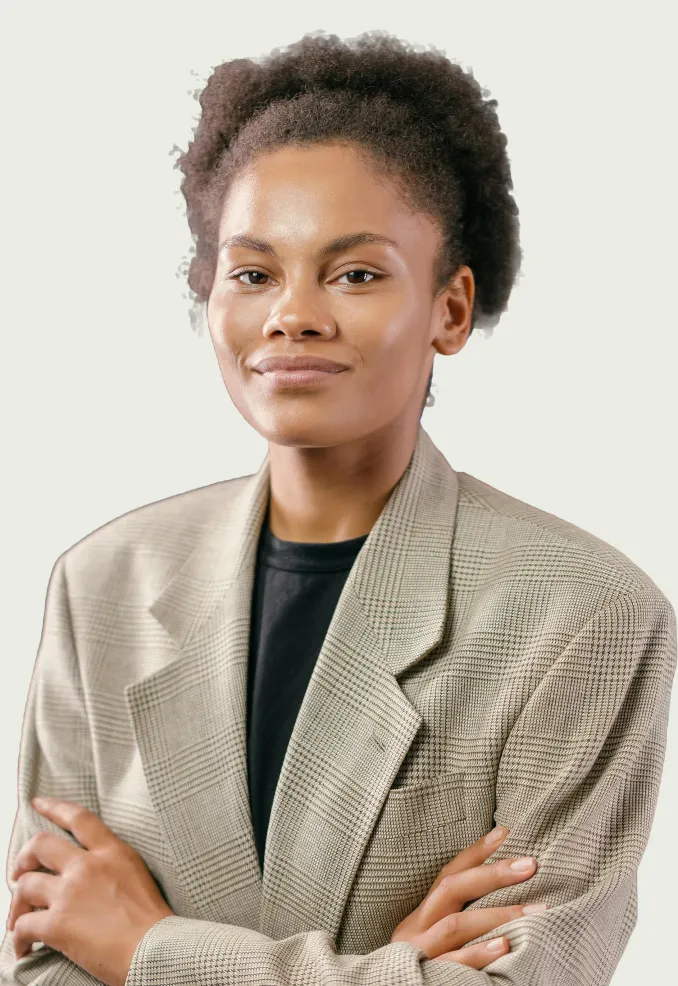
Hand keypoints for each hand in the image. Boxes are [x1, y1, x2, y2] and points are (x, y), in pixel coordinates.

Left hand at [6, 797, 174, 985]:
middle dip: (23, 858)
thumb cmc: (153, 922)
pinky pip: (24, 925)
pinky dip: (19, 938)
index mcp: (112, 852)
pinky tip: (25, 947)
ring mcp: (70, 893)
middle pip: (40, 845)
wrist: (156, 950)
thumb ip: (112, 866)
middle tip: (19, 873)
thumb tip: (90, 875)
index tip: (38, 803)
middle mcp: (88, 866)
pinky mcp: (58, 924)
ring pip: (25, 885)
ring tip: (18, 919)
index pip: (79, 818)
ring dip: (16, 904)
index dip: (55, 807)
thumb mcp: (138, 876)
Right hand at [390, 825, 546, 967]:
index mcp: (420, 915)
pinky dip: (479, 953)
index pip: (448, 874)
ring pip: (456, 924)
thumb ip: (456, 920)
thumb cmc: (421, 970)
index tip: (505, 831)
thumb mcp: (432, 941)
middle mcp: (416, 928)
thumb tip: (500, 896)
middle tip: (531, 864)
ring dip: (497, 914)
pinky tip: (505, 946)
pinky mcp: (425, 977)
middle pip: (452, 889)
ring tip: (535, 909)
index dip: (475, 852)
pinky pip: (453, 963)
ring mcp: (420, 953)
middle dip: (492, 874)